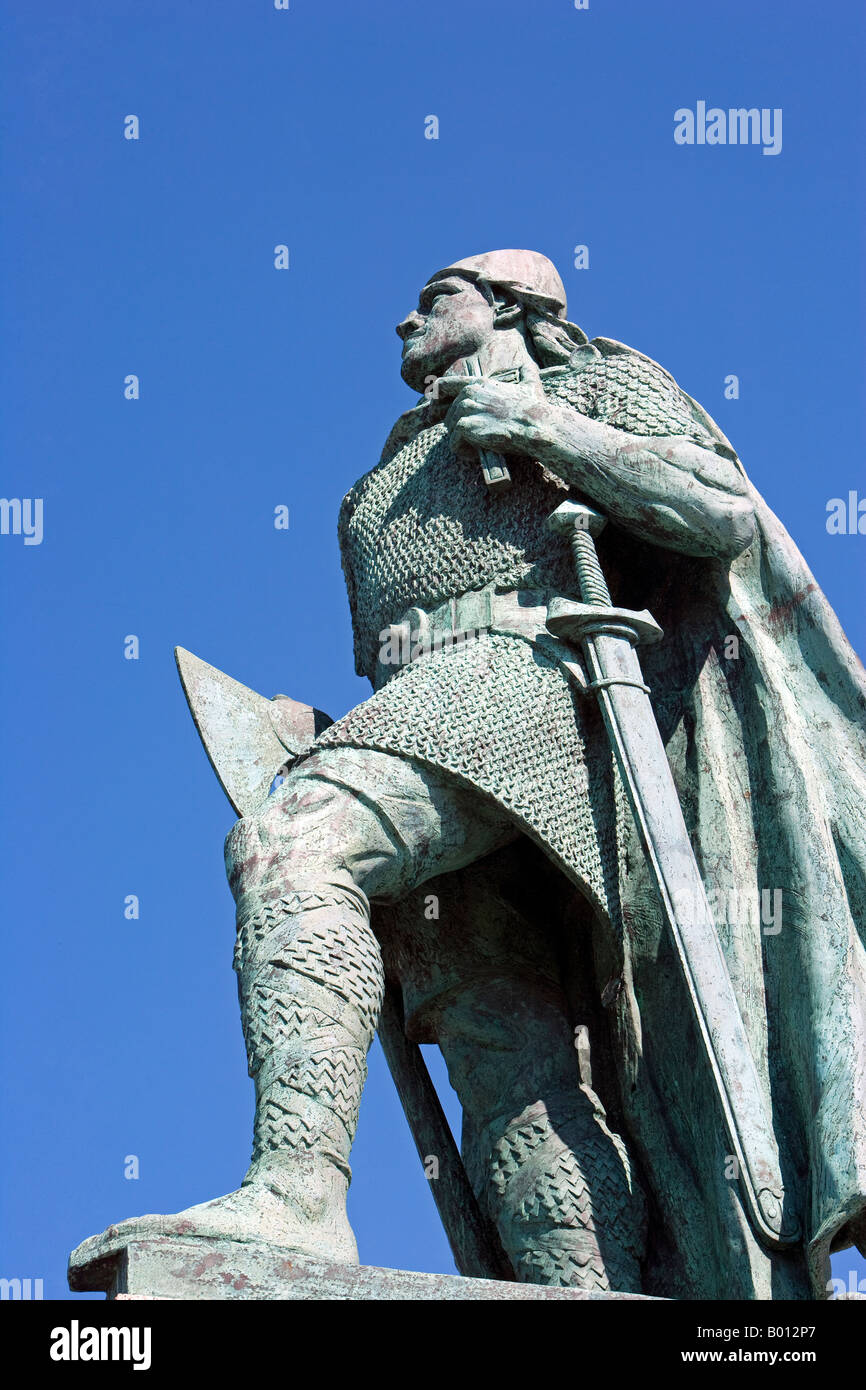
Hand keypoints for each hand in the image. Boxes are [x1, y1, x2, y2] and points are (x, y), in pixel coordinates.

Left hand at [435, 376, 562, 460]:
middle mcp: (469, 393)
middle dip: (459, 428)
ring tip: (481, 445)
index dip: (436, 397)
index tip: (433, 410)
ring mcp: (465, 409)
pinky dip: (464, 452)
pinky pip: (454, 444)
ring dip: (463, 441)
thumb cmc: (534, 410)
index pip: (445, 385)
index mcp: (479, 383)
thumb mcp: (528, 385)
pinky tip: (478, 452)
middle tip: (475, 438)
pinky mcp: (464, 426)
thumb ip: (524, 374)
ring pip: (451, 430)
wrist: (535, 425)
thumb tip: (529, 369)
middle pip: (448, 414)